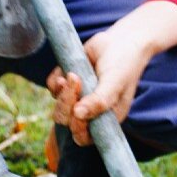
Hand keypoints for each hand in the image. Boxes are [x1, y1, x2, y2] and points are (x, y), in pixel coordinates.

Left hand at [45, 0, 176, 145]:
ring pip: (58, 107)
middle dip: (67, 105)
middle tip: (76, 83)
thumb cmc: (124, 63)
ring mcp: (79, 97)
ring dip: (63, 92)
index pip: (86, 137)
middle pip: (68, 121)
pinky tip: (68, 71)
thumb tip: (78, 115)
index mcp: (107, 118)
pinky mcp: (68, 82)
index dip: (78, 130)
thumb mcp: (115, 83)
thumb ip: (99, 100)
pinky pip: (52, 89)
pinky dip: (55, 81)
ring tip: (74, 75)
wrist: (122, 39)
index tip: (78, 114)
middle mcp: (91, 110)